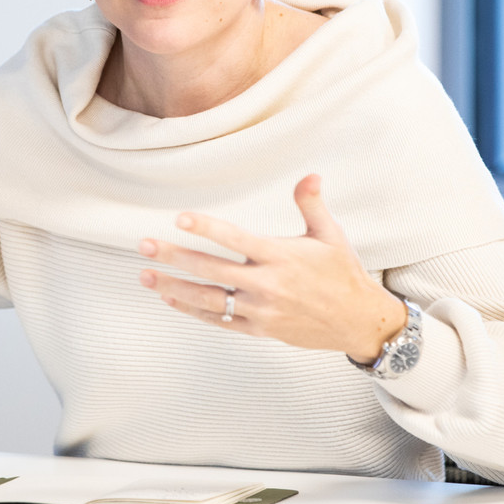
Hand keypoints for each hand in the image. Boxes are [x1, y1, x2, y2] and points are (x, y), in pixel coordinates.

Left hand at [138, 175, 407, 363]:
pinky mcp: (260, 329)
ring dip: (174, 287)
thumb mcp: (331, 235)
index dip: (207, 228)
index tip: (180, 218)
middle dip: (175, 257)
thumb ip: (312, 204)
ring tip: (145, 275)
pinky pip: (220, 320)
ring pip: (209, 298)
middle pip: (212, 269)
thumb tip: (309, 174)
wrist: (358, 322)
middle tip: (144, 245)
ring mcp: (262, 310)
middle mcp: (268, 284)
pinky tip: (170, 297)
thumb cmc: (342, 273)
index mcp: (282, 256)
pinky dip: (193, 310)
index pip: (237, 238)